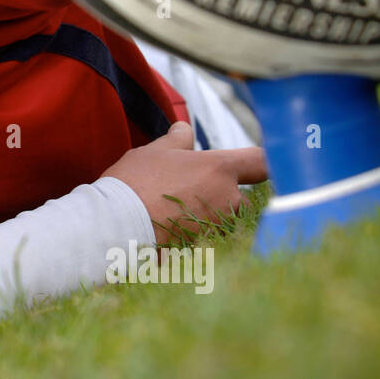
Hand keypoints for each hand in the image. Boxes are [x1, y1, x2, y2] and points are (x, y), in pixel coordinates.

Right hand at [101, 121, 267, 244]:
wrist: (117, 225)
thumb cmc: (135, 182)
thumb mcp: (154, 152)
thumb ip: (176, 140)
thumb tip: (185, 129)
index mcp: (220, 168)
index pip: (260, 161)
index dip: (262, 162)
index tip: (258, 165)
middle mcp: (228, 198)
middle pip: (242, 198)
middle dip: (224, 197)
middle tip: (190, 193)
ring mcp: (219, 227)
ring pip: (226, 221)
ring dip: (211, 217)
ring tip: (175, 213)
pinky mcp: (207, 249)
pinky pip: (210, 241)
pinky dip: (196, 236)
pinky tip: (170, 230)